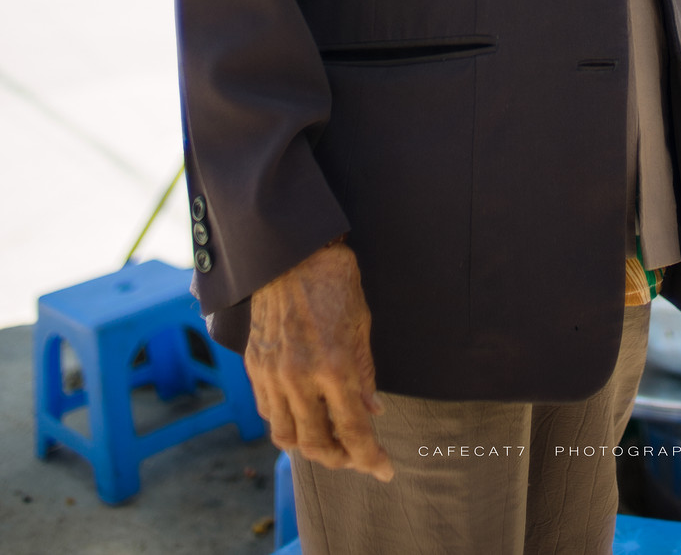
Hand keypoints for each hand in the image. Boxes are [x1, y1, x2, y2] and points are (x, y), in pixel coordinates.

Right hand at [245, 240, 392, 478]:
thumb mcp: (361, 324)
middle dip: (340, 460)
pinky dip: (287, 424)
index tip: (384, 470)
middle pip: (316, 445)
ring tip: (330, 444)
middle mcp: (299, 377)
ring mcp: (273, 374)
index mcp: (334, 366)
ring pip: (286, 436)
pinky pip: (269, 412)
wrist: (290, 252)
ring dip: (310, 449)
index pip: (354, 431)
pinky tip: (303, 418)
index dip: (371, 458)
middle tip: (357, 458)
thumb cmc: (334, 282)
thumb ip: (365, 373)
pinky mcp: (255, 366)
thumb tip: (372, 411)